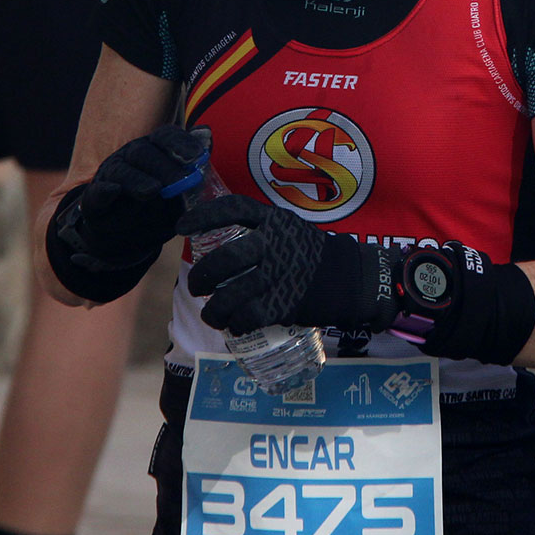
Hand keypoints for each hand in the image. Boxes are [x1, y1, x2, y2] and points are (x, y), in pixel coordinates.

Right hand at [45, 125, 204, 302]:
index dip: (182, 143)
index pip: (166, 137)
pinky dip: (104, 192)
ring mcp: (110, 177)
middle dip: (164, 167)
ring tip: (153, 190)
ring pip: (121, 171)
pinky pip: (96, 194)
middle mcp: (130, 158)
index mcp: (153, 150)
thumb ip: (193, 167)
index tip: (198, 156)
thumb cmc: (158, 209)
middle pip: (144, 152)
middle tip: (181, 183)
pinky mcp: (93, 201)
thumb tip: (207, 133)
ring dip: (137, 180)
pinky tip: (113, 191)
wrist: (126, 241)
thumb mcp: (181, 192)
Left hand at [175, 194, 395, 335]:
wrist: (352, 279)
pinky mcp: (285, 303)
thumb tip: (216, 244)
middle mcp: (275, 244)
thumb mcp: (288, 229)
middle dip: (202, 275)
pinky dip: (236, 324)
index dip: (204, 216)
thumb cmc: (311, 254)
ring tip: (212, 313)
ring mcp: (279, 275)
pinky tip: (234, 325)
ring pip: (231, 295)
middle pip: (226, 259)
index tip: (182, 228)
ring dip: (214, 309)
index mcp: (273, 220)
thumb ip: (259, 231)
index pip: (234, 209)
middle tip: (195, 285)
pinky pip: (248, 317)